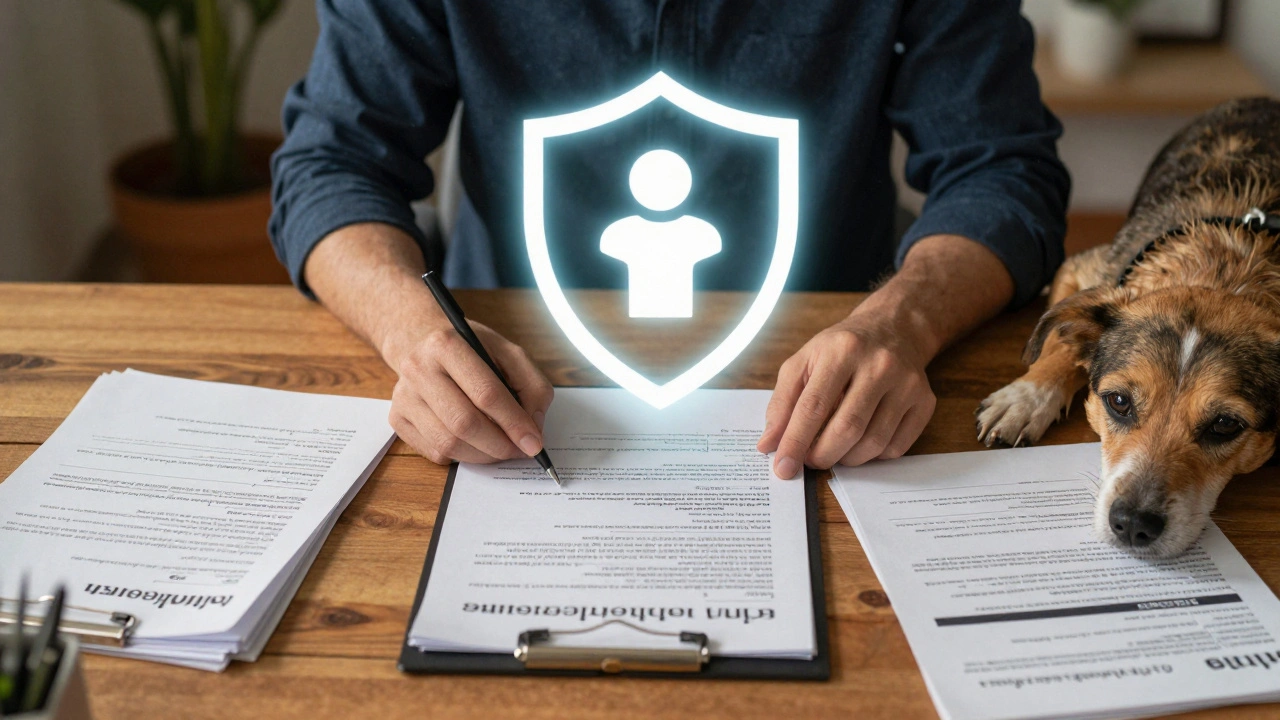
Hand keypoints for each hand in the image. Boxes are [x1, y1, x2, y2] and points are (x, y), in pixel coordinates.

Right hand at [387, 320, 553, 464]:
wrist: (421, 341)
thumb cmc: (470, 349)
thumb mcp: (507, 352)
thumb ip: (531, 385)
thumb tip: (533, 427)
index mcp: (447, 345)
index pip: (485, 393)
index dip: (514, 423)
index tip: (534, 443)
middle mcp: (418, 369)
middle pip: (464, 423)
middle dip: (499, 445)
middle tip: (519, 451)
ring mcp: (404, 396)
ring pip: (447, 443)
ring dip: (482, 455)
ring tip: (500, 449)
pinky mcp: (397, 418)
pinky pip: (434, 452)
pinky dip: (461, 456)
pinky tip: (474, 443)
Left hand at [756, 311, 936, 477]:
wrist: (894, 329)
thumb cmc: (842, 349)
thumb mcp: (804, 362)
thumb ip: (782, 403)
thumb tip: (769, 444)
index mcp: (843, 349)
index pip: (814, 406)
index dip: (795, 441)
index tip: (782, 467)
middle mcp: (879, 364)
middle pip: (847, 428)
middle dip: (821, 455)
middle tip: (809, 461)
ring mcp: (907, 384)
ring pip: (873, 443)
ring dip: (846, 459)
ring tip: (832, 450)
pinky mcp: (925, 402)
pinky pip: (895, 447)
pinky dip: (872, 456)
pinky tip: (860, 443)